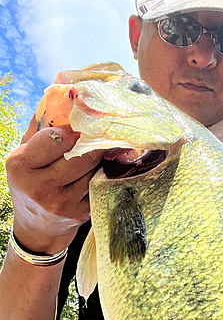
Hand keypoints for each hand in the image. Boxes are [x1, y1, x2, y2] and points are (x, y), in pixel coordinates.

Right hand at [6, 114, 102, 253]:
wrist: (37, 227)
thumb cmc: (31, 181)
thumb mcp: (25, 154)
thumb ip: (42, 126)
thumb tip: (65, 92)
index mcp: (21, 166)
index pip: (56, 138)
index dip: (72, 129)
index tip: (80, 125)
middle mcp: (40, 187)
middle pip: (80, 154)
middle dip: (93, 141)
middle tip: (102, 132)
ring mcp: (63, 203)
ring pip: (95, 168)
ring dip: (101, 157)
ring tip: (103, 149)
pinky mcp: (82, 213)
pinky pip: (101, 183)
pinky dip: (105, 173)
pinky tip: (103, 168)